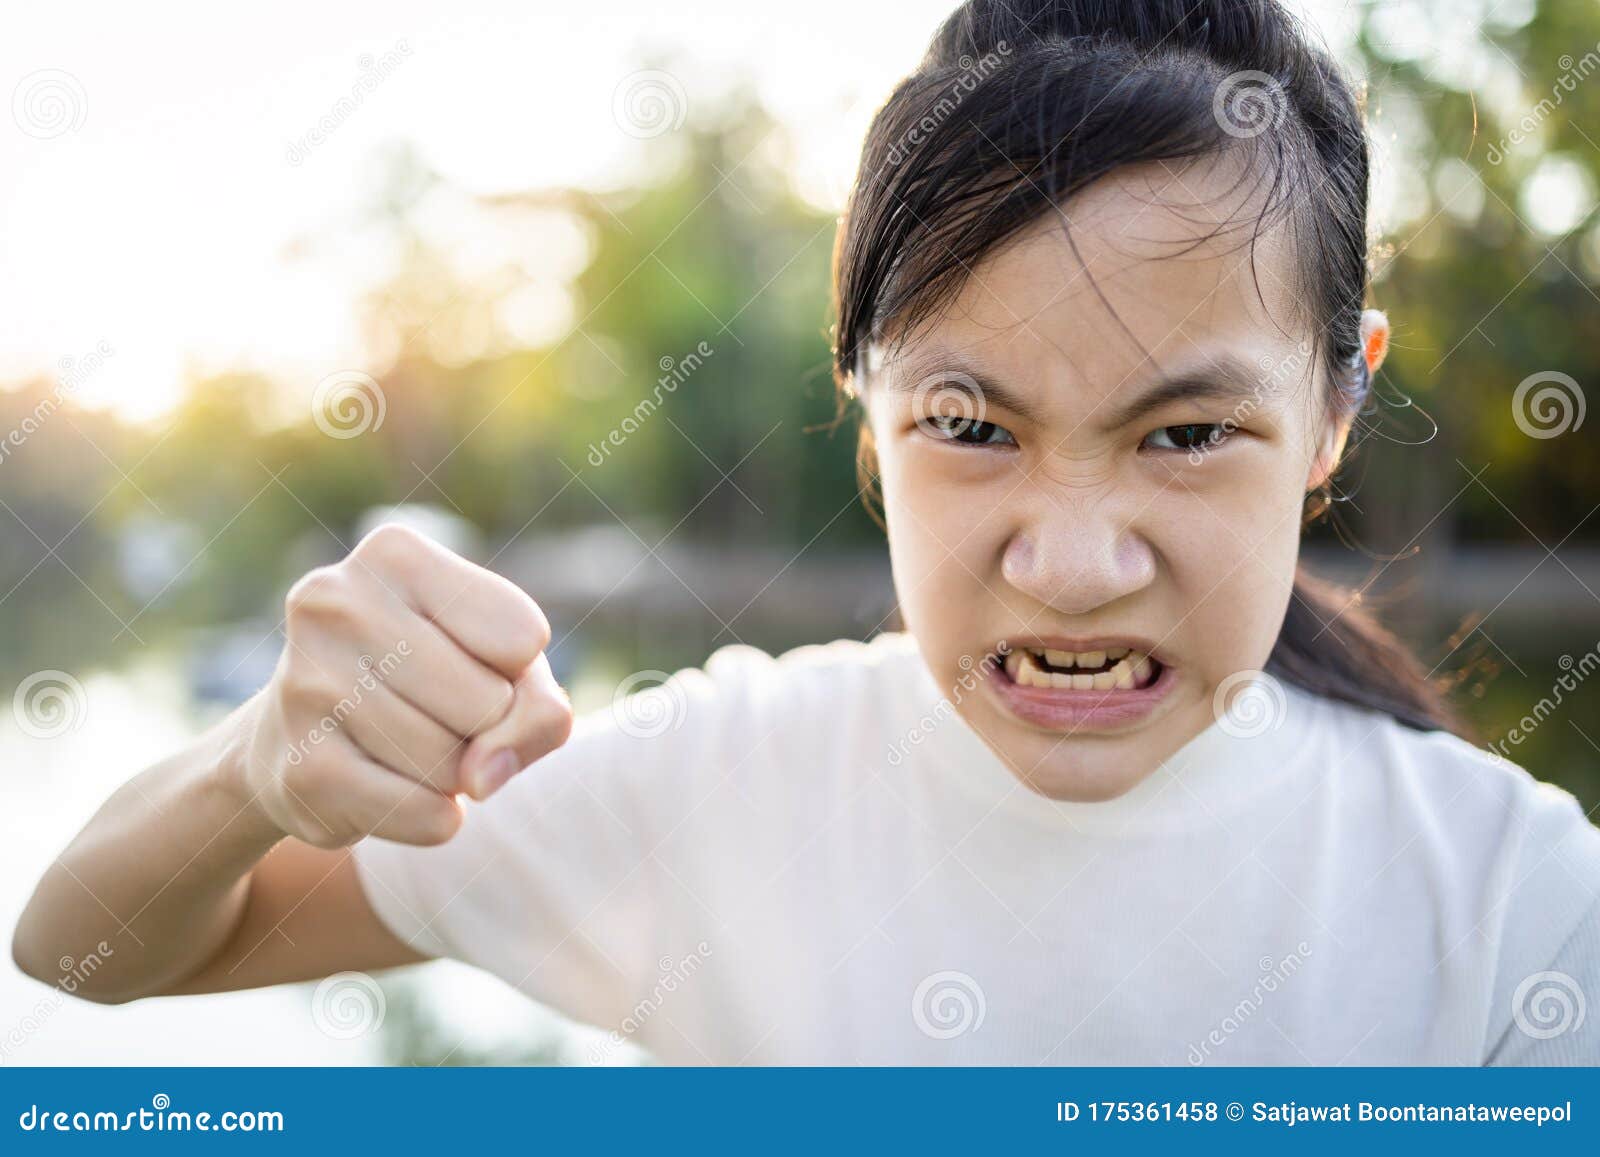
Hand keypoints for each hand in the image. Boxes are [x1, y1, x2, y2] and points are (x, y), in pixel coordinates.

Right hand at [229, 523, 573, 847]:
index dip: (515, 669)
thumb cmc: (428, 684)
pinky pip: (426, 815)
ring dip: (452, 775)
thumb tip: (481, 779)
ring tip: (402, 746)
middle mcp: (337, 603)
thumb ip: (538, 710)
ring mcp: (307, 684)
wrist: (298, 739)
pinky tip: (386, 788)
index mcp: (394, 554)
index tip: (465, 659)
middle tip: (431, 713)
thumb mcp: (505, 669)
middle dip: (483, 728)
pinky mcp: (301, 768)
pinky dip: (431, 816)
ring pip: (456, 765)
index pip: (523, 637)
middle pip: (490, 704)